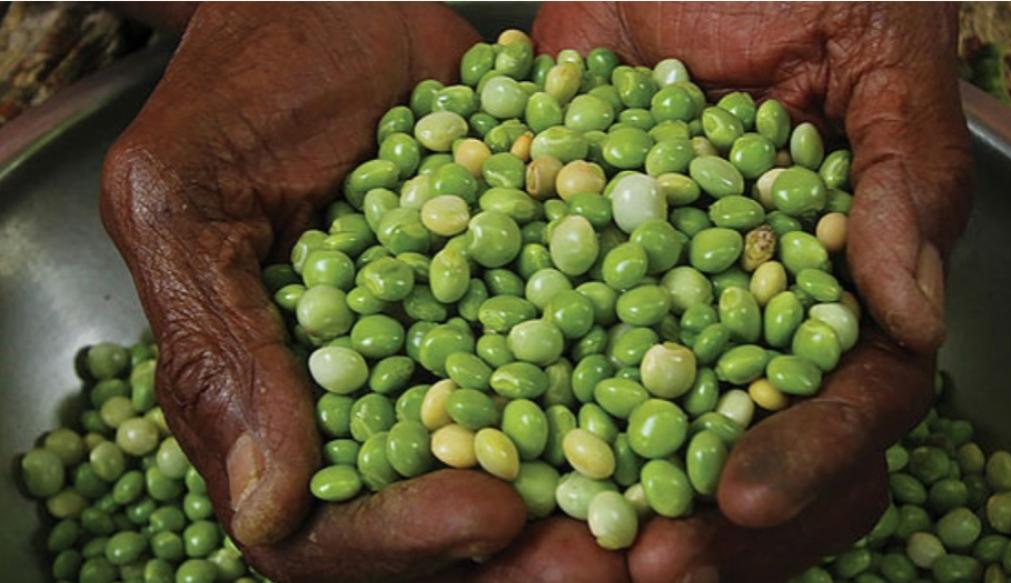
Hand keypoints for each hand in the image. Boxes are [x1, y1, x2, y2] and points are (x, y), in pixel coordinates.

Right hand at [100, 4, 628, 580]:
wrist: (334, 5)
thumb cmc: (243, 85)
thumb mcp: (190, 199)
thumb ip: (216, 346)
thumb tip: (265, 509)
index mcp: (279, 401)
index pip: (325, 524)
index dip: (400, 541)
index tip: (487, 515)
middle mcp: (381, 395)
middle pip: (442, 515)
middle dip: (524, 551)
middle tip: (608, 559)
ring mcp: (462, 348)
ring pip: (529, 454)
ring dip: (600, 492)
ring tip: (674, 503)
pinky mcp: (529, 290)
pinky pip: (588, 352)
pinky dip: (642, 379)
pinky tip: (710, 393)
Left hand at [533, 3, 970, 580]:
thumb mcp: (878, 49)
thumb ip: (906, 178)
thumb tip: (913, 318)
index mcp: (835, 282)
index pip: (848, 401)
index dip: (805, 459)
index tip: (742, 500)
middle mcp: (742, 311)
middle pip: (740, 448)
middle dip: (699, 522)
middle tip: (637, 568)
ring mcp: (649, 297)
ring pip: (636, 428)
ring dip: (597, 501)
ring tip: (546, 552)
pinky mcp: (563, 264)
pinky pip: (531, 347)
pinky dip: (504, 408)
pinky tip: (467, 452)